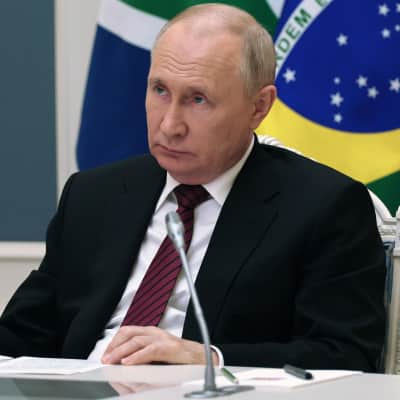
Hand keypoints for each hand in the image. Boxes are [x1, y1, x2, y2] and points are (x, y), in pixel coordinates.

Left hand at [101, 325, 217, 365]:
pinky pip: (150, 350)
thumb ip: (142, 356)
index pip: (127, 332)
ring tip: (111, 361)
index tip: (105, 354)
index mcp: (151, 333)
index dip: (114, 342)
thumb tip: (123, 364)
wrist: (203, 357)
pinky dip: (137, 356)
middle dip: (114, 346)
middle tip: (105, 359)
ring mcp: (162, 338)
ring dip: (121, 351)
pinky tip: (128, 363)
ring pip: (136, 340)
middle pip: (128, 333)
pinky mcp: (170, 348)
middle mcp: (155, 333)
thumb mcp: (157, 355)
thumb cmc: (180, 358)